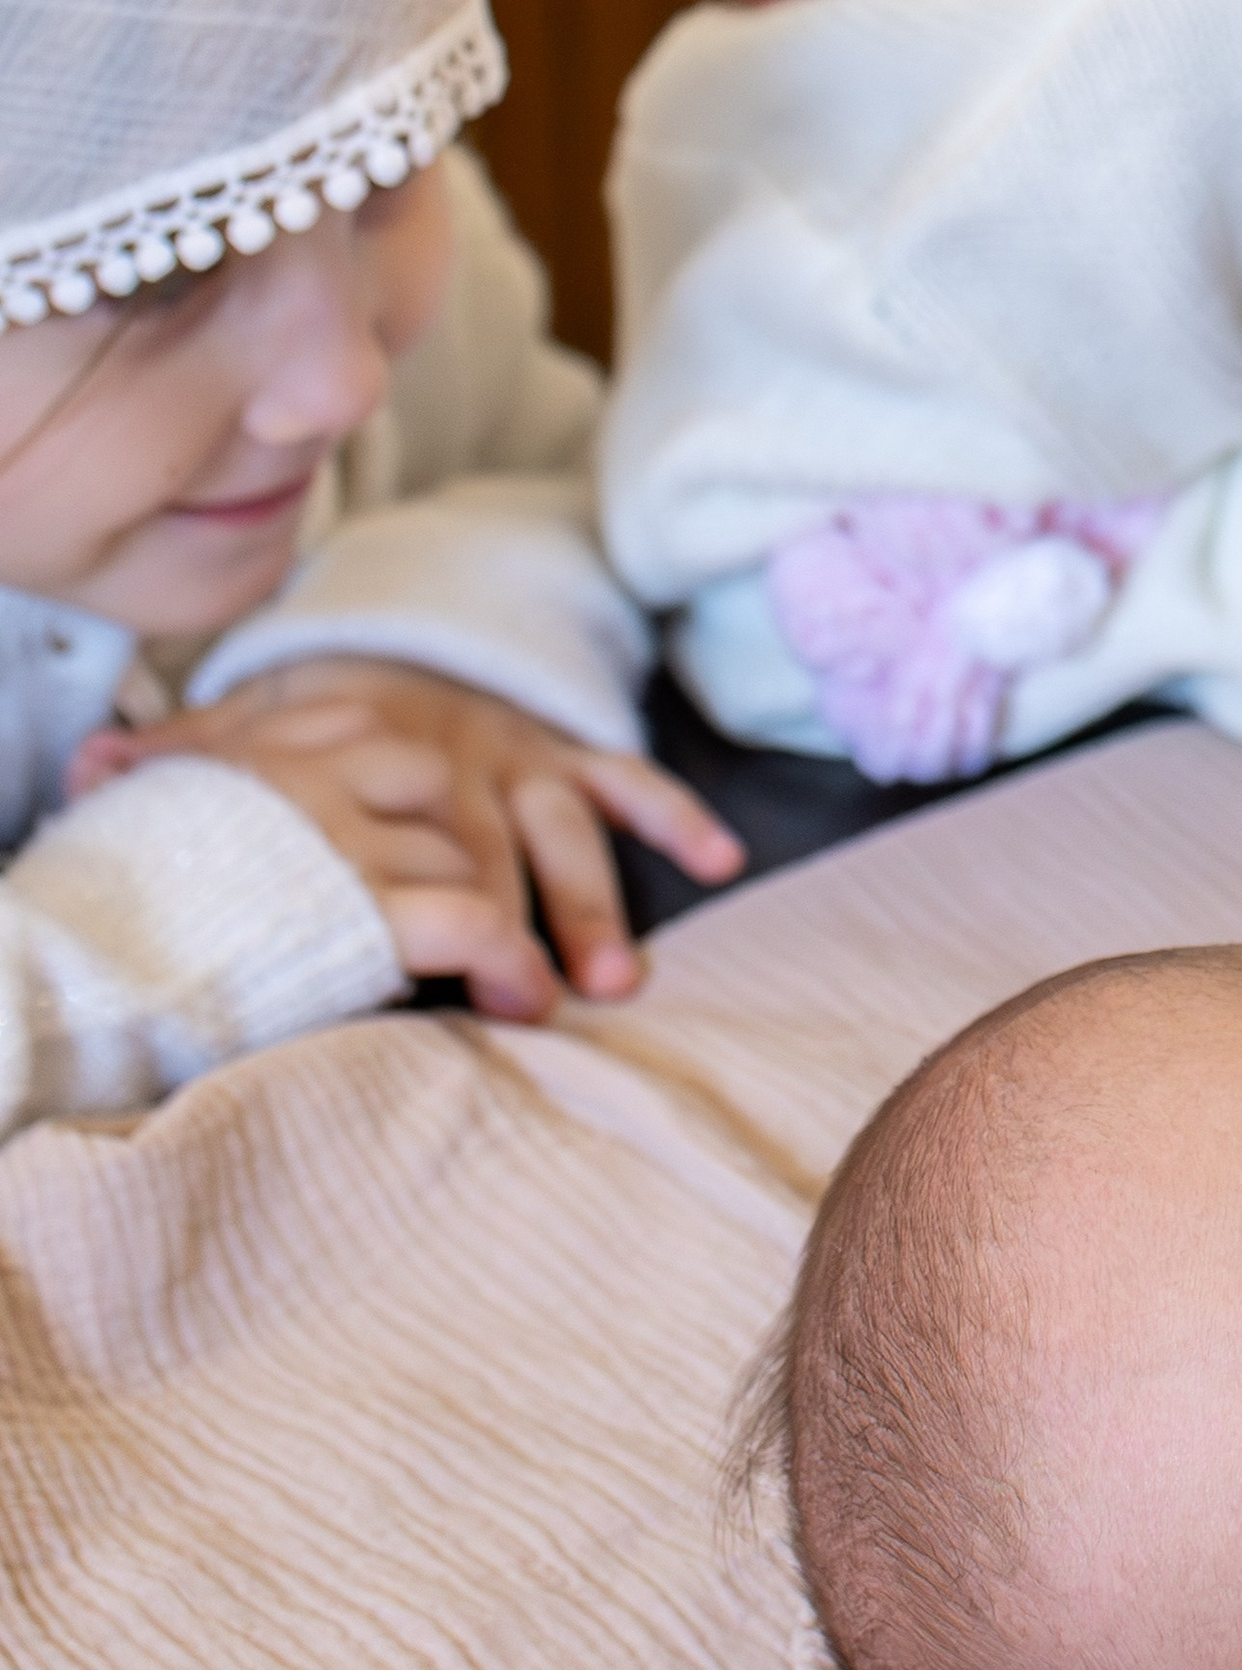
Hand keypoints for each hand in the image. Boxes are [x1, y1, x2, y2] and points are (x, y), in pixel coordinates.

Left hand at [70, 660, 743, 1017]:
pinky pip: (627, 778)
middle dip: (518, 930)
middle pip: (491, 851)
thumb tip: (92, 769)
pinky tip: (723, 860)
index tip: (438, 982)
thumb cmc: (296, 737)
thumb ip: (174, 758)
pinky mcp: (561, 753)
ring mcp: (514, 755)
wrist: (368, 658)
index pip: (403, 844)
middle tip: (538, 1011)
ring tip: (615, 981)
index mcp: (363, 757)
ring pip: (563, 830)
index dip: (427, 910)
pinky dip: (675, 816)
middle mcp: (448, 757)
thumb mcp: (231, 740)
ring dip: (595, 904)